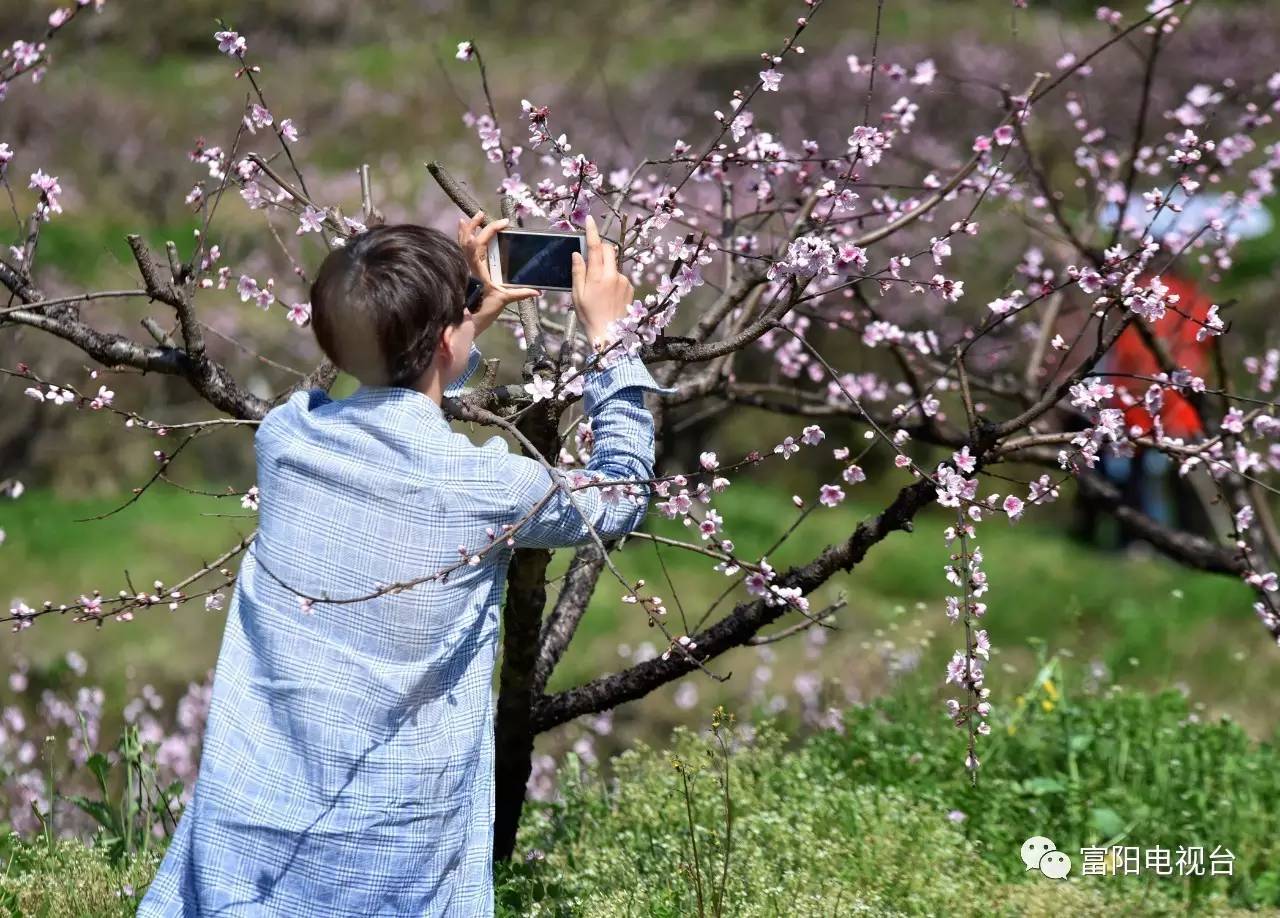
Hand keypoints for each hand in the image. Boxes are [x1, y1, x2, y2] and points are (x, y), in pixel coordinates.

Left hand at [457, 211, 539, 334]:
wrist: (466, 322)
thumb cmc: (484, 311)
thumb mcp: (503, 300)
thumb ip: (520, 293)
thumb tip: (537, 292)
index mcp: (477, 269)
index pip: (480, 243)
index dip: (490, 231)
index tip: (503, 224)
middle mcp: (468, 266)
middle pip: (467, 239)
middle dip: (475, 225)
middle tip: (481, 213)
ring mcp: (464, 268)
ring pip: (460, 244)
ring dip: (465, 230)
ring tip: (469, 218)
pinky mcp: (463, 272)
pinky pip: (460, 251)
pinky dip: (461, 240)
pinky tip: (464, 233)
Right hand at [571, 214, 632, 347]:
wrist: (610, 334)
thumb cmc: (589, 316)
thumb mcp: (578, 295)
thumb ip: (578, 272)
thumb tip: (577, 254)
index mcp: (598, 277)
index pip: (596, 248)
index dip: (592, 232)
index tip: (589, 220)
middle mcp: (613, 275)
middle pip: (609, 250)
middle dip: (601, 248)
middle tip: (591, 258)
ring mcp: (624, 281)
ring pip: (613, 264)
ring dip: (605, 267)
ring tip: (598, 288)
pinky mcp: (630, 287)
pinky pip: (619, 276)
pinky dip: (612, 279)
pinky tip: (608, 294)